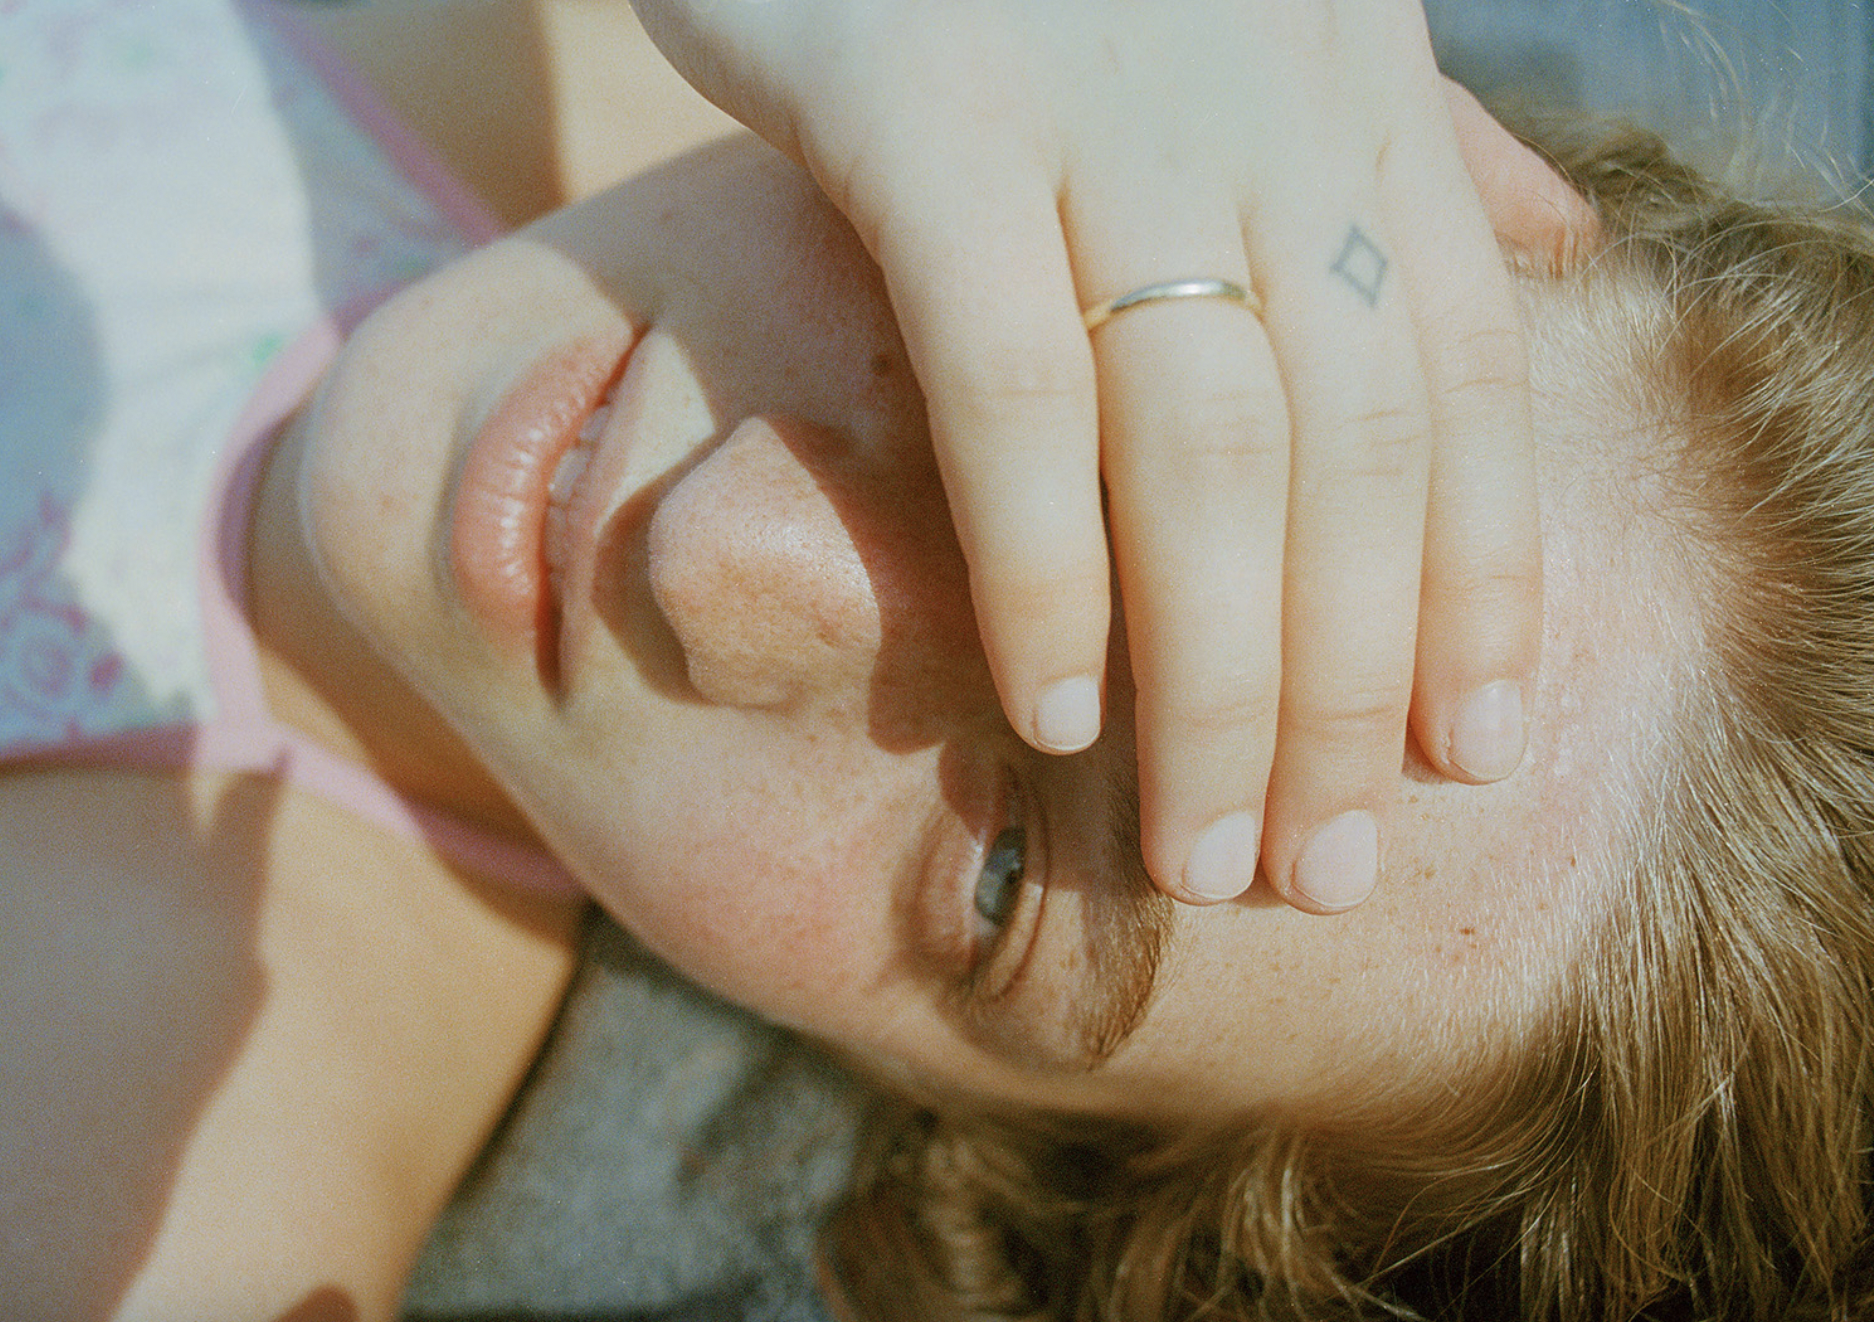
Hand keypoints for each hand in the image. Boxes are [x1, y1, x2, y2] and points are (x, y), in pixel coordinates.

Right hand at [630, 0, 1595, 911]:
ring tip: (1208, 848)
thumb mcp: (1264, 17)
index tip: (1471, 757)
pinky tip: (1049, 703)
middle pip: (1354, 455)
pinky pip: (1016, 384)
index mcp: (1356, 89)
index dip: (1482, 582)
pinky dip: (1044, 561)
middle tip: (1322, 873)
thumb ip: (1409, 141)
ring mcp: (1105, 109)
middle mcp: (1268, 104)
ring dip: (1221, 677)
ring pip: (1210, 449)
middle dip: (1354, 688)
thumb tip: (1544, 259)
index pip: (1466, 381)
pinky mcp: (926, 112)